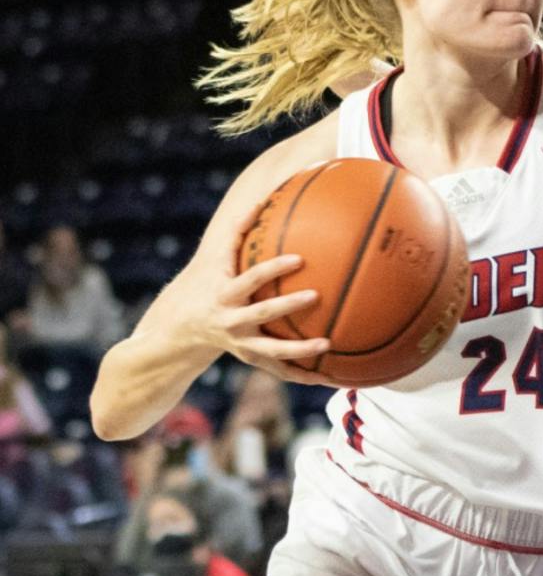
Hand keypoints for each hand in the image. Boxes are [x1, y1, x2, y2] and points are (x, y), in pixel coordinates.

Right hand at [182, 207, 332, 383]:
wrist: (181, 328)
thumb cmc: (208, 281)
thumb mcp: (215, 257)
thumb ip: (238, 229)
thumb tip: (263, 198)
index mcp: (225, 293)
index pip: (250, 278)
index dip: (272, 269)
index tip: (299, 258)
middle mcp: (231, 319)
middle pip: (261, 313)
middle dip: (286, 305)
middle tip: (316, 295)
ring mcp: (241, 343)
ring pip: (271, 351)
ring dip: (299, 350)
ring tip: (328, 344)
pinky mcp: (250, 359)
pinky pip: (278, 371)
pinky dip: (302, 375)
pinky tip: (328, 378)